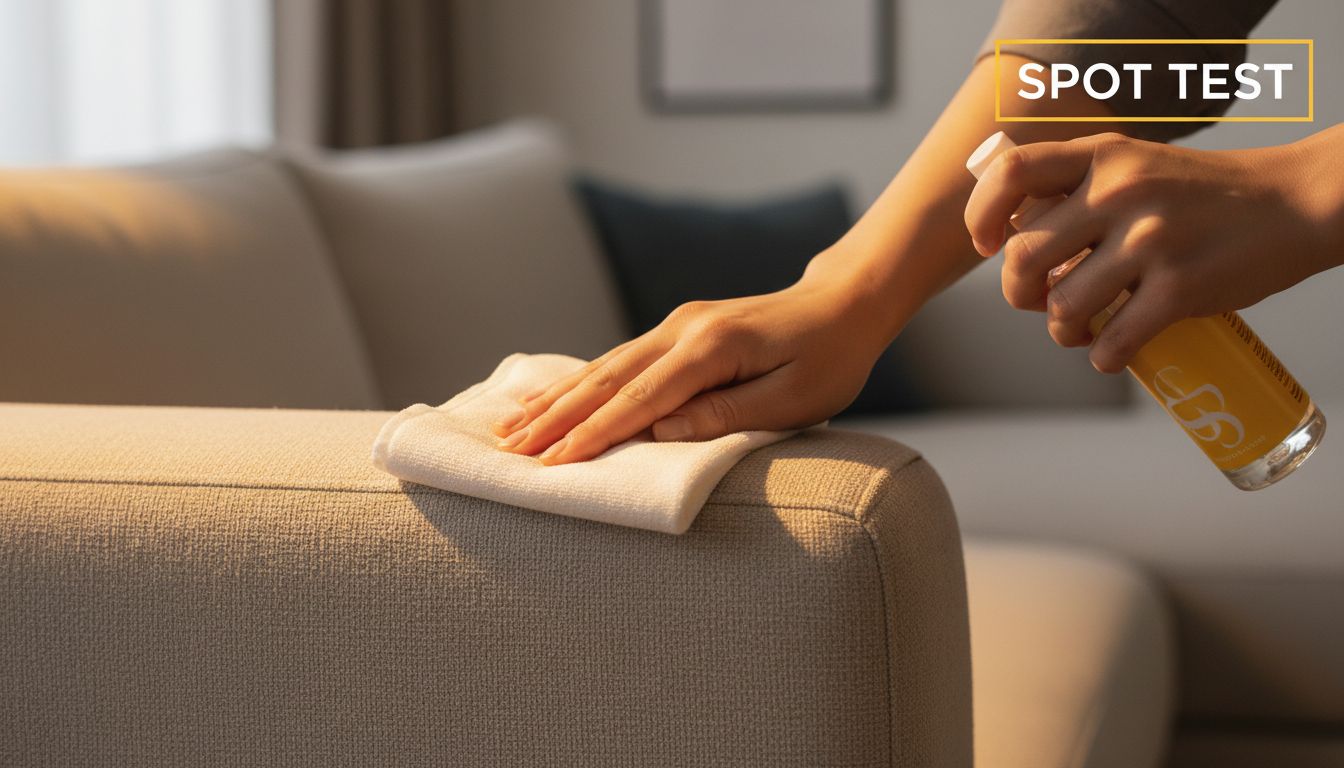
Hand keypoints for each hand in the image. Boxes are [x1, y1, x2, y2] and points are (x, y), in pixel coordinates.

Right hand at [489, 261, 891, 464]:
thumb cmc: (828, 361)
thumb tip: (660, 430)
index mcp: (711, 349)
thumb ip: (726, 415)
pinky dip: (578, 382)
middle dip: (556, 420)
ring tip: (510, 429)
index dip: (593, 435)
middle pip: (607, 381)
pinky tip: (547, 396)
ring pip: (603, 368)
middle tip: (511, 453)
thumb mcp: (794, 400)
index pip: (640, 400)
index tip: (552, 464)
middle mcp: (682, 329)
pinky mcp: (675, 329)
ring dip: (556, 401)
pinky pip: (617, 360)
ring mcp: (675, 324)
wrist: (842, 305)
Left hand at [963, 126, 1343, 372]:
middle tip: (1038, 300)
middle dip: (1019, 292)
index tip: (987, 244)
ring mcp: (1150, 241)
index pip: (1011, 174)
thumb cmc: (1200, 194)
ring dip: (1061, 331)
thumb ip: (1077, 188)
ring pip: (1061, 308)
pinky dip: (1104, 357)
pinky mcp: (1180, 290)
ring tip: (1080, 328)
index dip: (981, 214)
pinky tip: (1112, 351)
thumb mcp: (1135, 164)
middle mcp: (1121, 192)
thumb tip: (1007, 234)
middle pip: (1022, 257)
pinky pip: (1111, 342)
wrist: (1294, 204)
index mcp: (1103, 156)